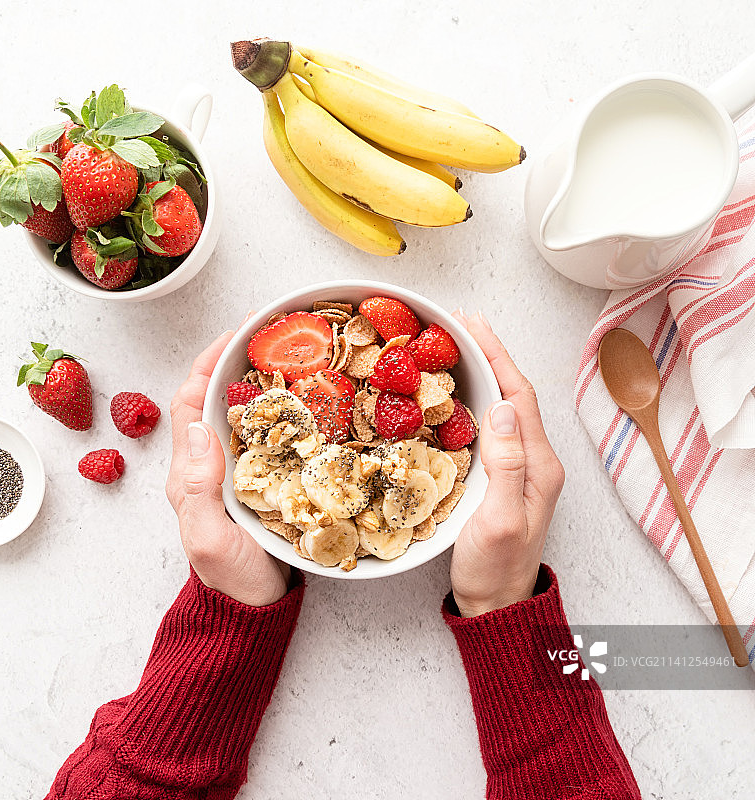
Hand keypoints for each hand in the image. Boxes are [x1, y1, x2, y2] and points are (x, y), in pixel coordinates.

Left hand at [166, 332, 290, 606]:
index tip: (234, 336)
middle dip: (237, 362)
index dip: (207, 365)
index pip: (189, 403)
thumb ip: (200, 489)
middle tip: (271, 336)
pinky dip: (284, 411)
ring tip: (294, 357)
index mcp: (190, 473)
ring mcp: (237, 472)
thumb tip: (199, 429)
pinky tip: (309, 401)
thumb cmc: (232, 580)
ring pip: (243, 414)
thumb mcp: (210, 540)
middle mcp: (210, 465)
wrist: (254, 609)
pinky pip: (269, 435)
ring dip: (262, 381)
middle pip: (215, 399)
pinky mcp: (264, 481)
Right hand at [450, 312, 564, 616]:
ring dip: (482, 373)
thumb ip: (506, 464)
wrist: (496, 603)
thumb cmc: (495, 567)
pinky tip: (455, 394)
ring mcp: (518, 467)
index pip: (520, 395)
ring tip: (455, 348)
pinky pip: (490, 426)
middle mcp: (533, 459)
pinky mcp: (501, 476)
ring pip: (502, 406)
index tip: (471, 325)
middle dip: (489, 355)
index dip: (497, 356)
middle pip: (513, 394)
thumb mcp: (501, 519)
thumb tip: (504, 409)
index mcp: (537, 464)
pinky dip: (473, 400)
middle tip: (458, 324)